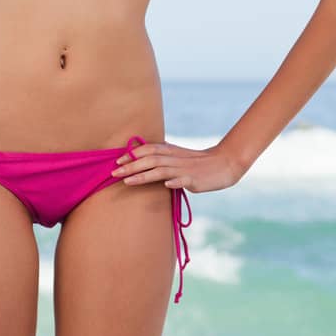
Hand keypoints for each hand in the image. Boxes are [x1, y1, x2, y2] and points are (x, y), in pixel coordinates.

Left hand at [110, 139, 243, 193]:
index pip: (147, 150)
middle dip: (130, 166)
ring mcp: (184, 169)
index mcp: (170, 151)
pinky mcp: (194, 179)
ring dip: (143, 175)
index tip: (117, 161)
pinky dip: (174, 182)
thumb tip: (143, 161)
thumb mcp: (178, 158)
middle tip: (113, 173)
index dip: (132, 154)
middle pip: (149, 160)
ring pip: (161, 170)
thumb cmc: (197, 163)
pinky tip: (166, 185)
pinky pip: (183, 180)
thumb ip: (162, 158)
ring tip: (128, 181)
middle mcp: (174, 158)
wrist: (223, 164)